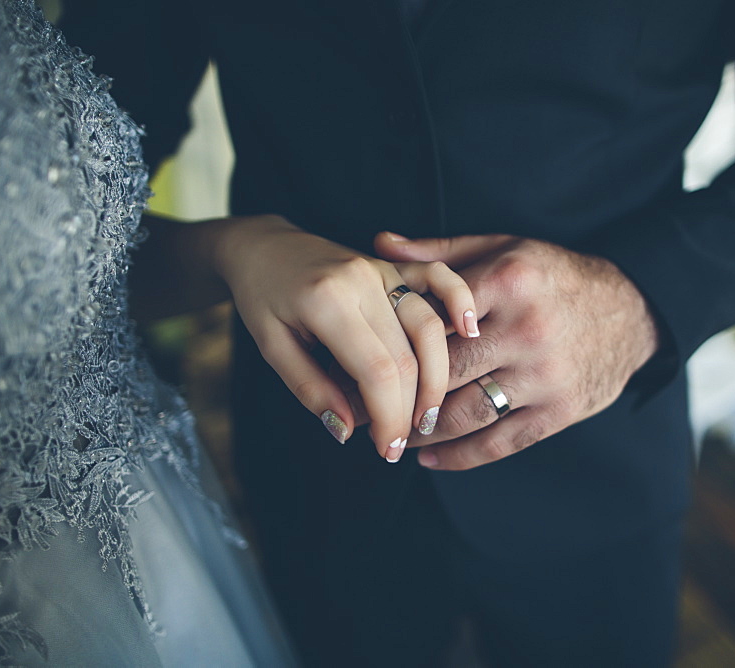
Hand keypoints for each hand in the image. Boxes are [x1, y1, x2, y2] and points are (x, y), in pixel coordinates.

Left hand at [210, 215, 478, 461]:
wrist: (263, 246)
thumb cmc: (262, 297)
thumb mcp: (271, 348)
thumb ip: (310, 389)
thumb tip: (347, 431)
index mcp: (327, 301)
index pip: (376, 370)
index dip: (389, 417)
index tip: (387, 449)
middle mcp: (362, 281)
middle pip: (408, 354)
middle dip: (412, 407)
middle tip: (402, 443)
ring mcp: (382, 269)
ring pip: (430, 326)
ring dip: (438, 375)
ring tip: (428, 415)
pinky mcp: (394, 265)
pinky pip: (438, 278)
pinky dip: (460, 302)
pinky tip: (472, 330)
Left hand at [374, 232, 658, 469]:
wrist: (631, 310)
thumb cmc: (553, 276)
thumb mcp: (503, 248)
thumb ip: (440, 254)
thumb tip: (379, 246)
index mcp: (508, 282)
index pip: (435, 319)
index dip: (394, 344)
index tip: (361, 361)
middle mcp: (528, 329)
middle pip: (445, 372)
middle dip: (399, 396)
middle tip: (364, 407)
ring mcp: (546, 375)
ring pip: (467, 414)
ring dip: (423, 430)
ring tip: (392, 433)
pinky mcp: (561, 411)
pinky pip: (501, 442)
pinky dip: (461, 456)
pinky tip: (431, 457)